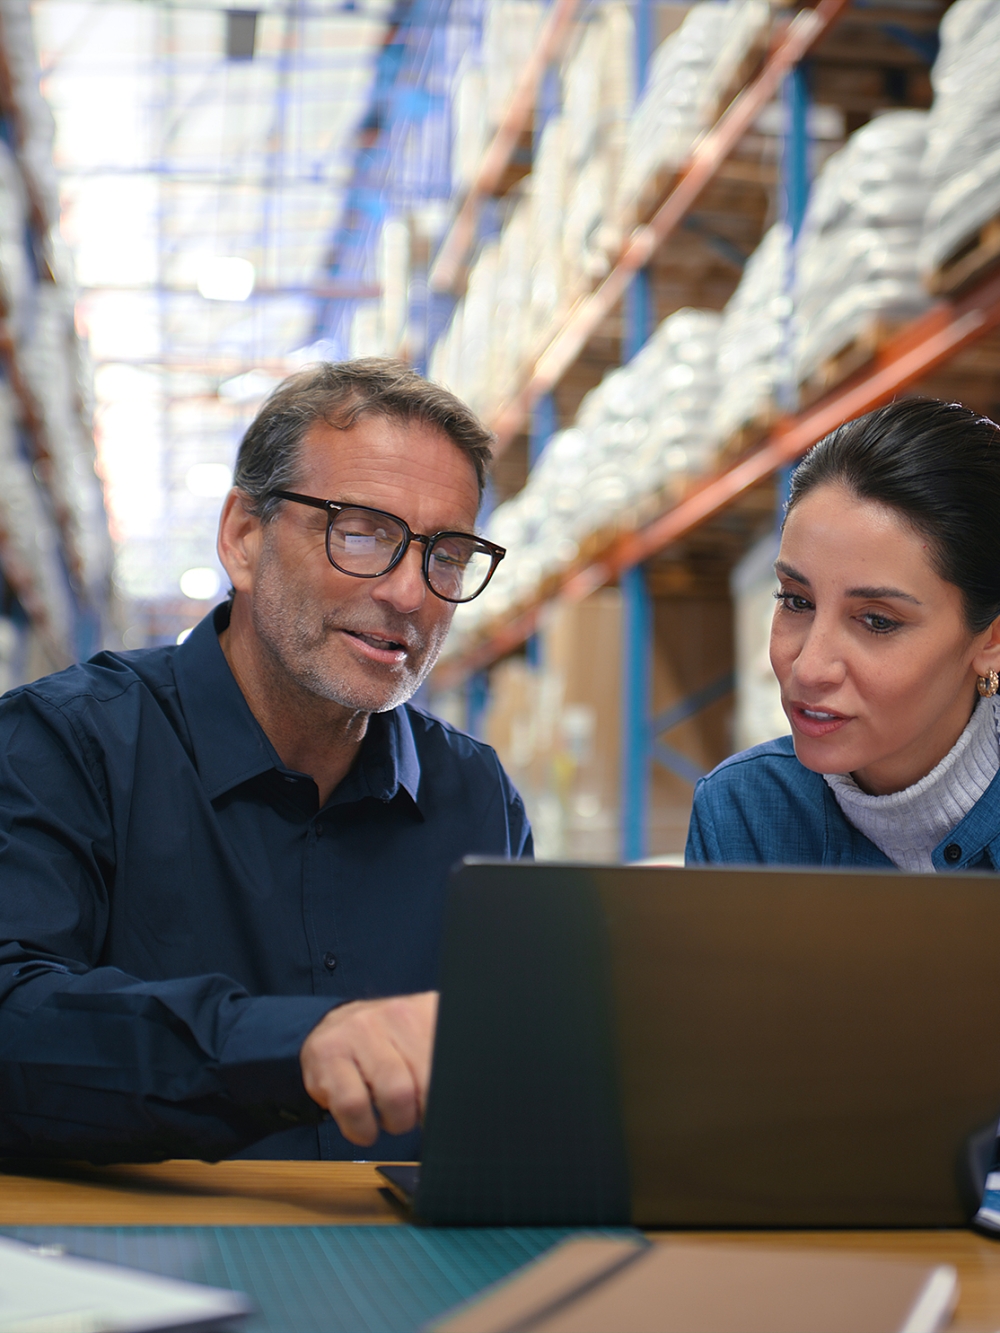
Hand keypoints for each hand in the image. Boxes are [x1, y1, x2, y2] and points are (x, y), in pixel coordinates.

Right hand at [300, 991, 437, 1146]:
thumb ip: (447, 1066)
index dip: (450, 1100)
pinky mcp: (329, 1051)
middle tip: (413, 1114)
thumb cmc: (388, 1048)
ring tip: (388, 1117)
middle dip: (422, 1114)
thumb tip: (470, 1102)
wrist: (334, 1028)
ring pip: (394, 1096)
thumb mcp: (425, 1044)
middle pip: (427, 1085)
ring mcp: (362, 1028)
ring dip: (394, 1122)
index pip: (452, 1063)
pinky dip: (361, 1129)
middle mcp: (399, 1013)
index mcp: (430, 1011)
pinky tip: (364, 1126)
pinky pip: (353, 1106)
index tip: (444, 1115)